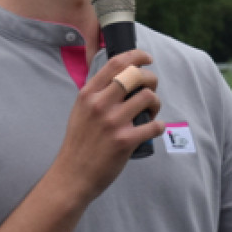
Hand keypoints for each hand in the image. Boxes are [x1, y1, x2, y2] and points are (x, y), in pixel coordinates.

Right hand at [53, 50, 163, 202]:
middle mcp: (100, 105)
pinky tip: (154, 129)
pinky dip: (159, 125)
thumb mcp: (80, 110)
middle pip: (135, 75)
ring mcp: (113, 122)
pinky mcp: (125, 141)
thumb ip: (97, 93)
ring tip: (151, 112)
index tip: (147, 59)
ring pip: (148, 97)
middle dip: (150, 79)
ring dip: (155, 103)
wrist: (72, 176)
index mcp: (88, 94)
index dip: (136, 56)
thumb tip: (120, 76)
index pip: (116, 63)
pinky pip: (154, 125)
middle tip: (151, 90)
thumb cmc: (79, 143)